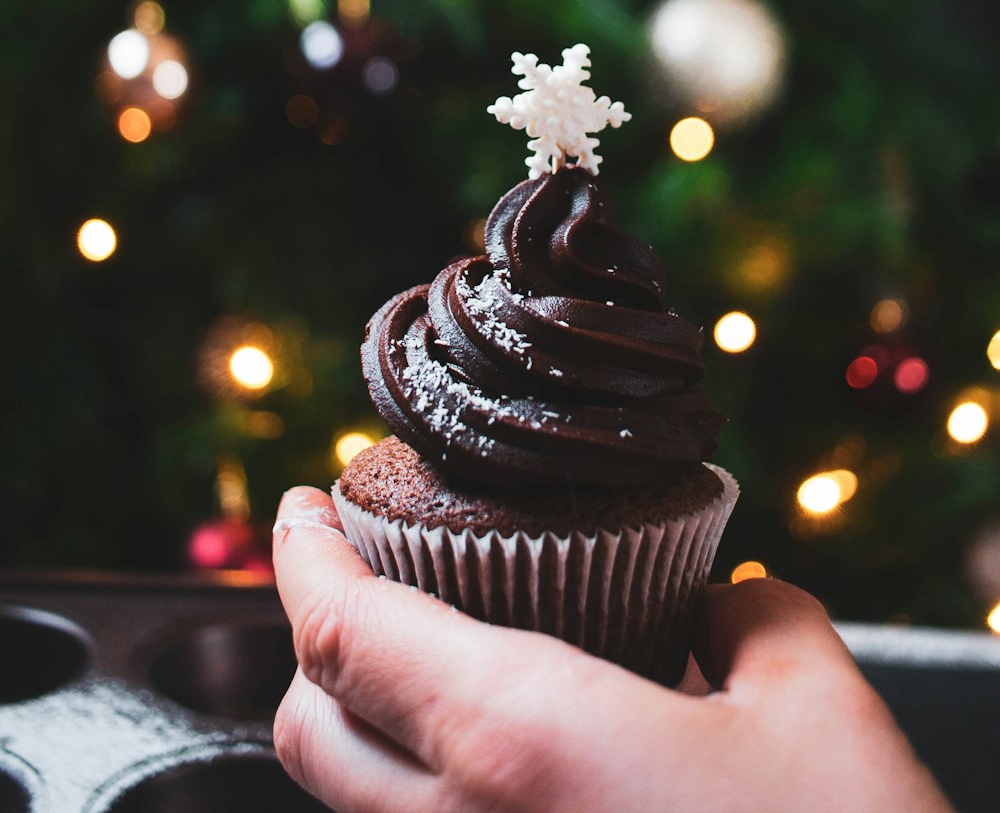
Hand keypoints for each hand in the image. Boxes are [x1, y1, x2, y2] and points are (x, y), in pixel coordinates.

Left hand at [272, 486, 951, 812]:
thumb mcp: (817, 706)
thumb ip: (757, 620)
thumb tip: (728, 605)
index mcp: (517, 742)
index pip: (342, 634)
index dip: (299, 556)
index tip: (302, 504)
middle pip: (307, 734)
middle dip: (313, 644)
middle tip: (362, 577)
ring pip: (355, 811)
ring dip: (365, 729)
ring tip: (430, 665)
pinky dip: (430, 797)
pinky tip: (507, 768)